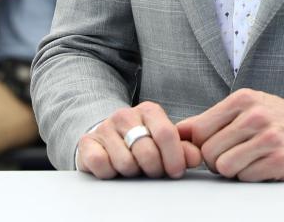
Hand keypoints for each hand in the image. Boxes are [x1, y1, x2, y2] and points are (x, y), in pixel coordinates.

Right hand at [78, 101, 201, 178]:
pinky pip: (102, 165)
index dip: (174, 158)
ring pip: (125, 162)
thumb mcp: (163, 142)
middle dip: (154, 169)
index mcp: (149, 111)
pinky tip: (114, 167)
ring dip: (131, 172)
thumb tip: (195, 158)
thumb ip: (182, 148)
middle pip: (147, 152)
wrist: (107, 137)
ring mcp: (105, 127)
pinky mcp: (87, 142)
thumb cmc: (140, 140)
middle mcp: (126, 115)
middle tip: (153, 172)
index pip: (166, 134)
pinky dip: (110, 173)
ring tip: (133, 166)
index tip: (176, 172)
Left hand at [176, 89, 283, 181]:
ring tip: (247, 158)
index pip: (199, 130)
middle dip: (216, 160)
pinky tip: (262, 163)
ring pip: (225, 167)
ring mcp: (269, 137)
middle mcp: (256, 115)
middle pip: (209, 152)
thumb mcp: (243, 108)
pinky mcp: (279, 159)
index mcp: (243, 99)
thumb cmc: (273, 120)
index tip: (213, 145)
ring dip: (233, 169)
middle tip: (233, 154)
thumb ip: (209, 120)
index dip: (201, 145)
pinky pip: (245, 177)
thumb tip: (176, 132)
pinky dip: (250, 175)